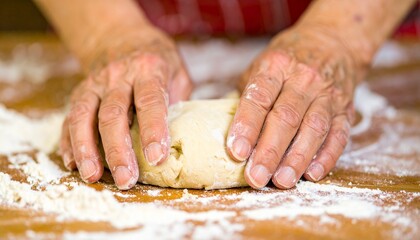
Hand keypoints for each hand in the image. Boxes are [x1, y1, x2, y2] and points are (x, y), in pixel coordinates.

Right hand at [60, 27, 192, 189]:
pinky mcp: (80, 92)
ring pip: (84, 116)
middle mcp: (118, 76)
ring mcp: (95, 84)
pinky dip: (69, 142)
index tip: (156, 158)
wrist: (121, 37)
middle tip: (126, 179)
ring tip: (92, 176)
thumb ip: (177, 102)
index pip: (150, 102)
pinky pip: (69, 118)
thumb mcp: (177, 72)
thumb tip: (180, 140)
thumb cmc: (157, 61)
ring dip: (86, 149)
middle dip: (118, 150)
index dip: (153, 131)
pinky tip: (74, 163)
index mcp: (149, 70)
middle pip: (113, 114)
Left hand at [227, 26, 361, 188]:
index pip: (259, 97)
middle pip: (286, 117)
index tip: (236, 151)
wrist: (333, 42)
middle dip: (269, 151)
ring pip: (313, 129)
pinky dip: (326, 157)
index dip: (247, 126)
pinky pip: (339, 135)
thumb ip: (245, 95)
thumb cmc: (288, 61)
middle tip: (256, 177)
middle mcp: (303, 78)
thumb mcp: (261, 66)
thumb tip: (219, 127)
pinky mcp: (345, 109)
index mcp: (276, 66)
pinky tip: (312, 174)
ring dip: (297, 158)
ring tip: (281, 181)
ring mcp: (327, 94)